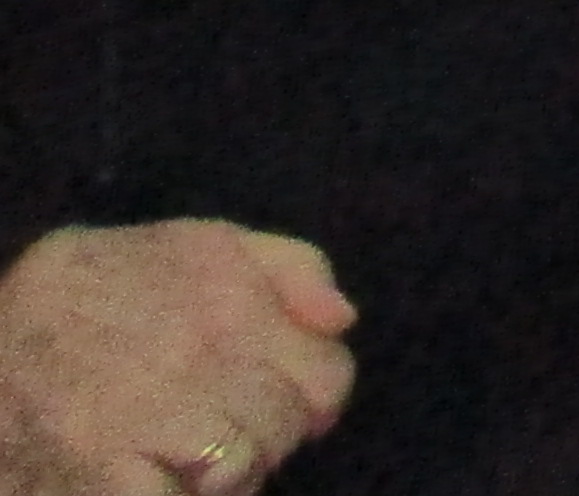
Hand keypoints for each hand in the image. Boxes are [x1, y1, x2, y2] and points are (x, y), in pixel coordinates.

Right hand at [0, 223, 355, 495]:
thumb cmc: (101, 289)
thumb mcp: (197, 245)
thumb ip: (290, 266)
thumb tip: (342, 321)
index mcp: (230, 297)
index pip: (325, 378)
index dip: (313, 399)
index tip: (283, 402)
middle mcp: (197, 353)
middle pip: (283, 431)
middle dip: (263, 437)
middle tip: (219, 427)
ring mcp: (145, 416)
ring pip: (238, 474)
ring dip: (220, 476)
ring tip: (181, 452)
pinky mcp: (98, 473)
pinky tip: (148, 475)